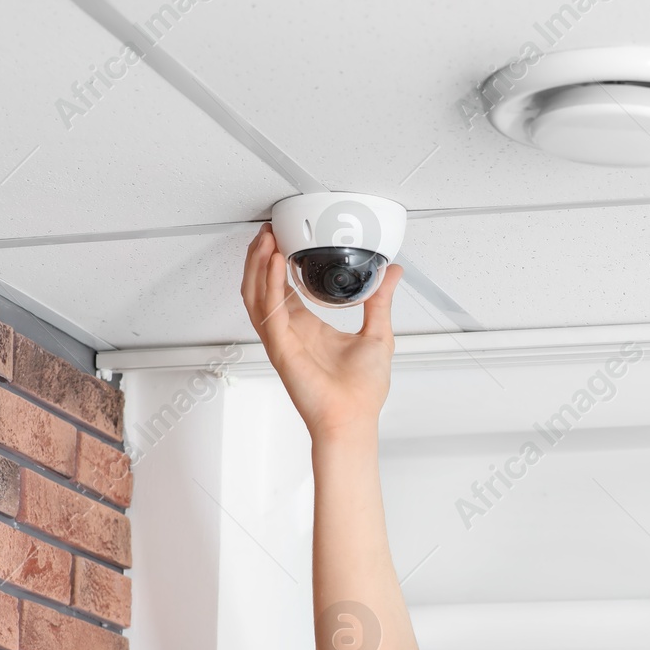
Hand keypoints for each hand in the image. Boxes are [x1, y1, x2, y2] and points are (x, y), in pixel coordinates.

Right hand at [240, 222, 403, 440]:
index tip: (282, 239)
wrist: (354, 419)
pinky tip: (276, 262)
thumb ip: (381, 300)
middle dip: (261, 257)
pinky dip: (270, 284)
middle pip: (262, 287)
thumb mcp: (378, 333)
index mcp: (308, 328)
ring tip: (265, 239)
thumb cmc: (361, 391)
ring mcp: (282, 340)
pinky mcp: (281, 348)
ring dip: (258, 265)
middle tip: (268, 230)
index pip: (283, 288)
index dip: (278, 263)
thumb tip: (392, 273)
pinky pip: (269, 311)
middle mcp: (291, 332)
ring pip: (256, 295)